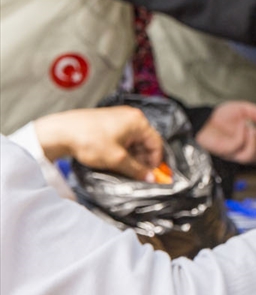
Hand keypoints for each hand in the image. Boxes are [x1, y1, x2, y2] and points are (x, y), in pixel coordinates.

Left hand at [34, 106, 162, 180]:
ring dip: (131, 155)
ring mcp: (118, 117)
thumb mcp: (117, 159)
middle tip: (136, 174)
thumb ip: (137, 169)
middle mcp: (131, 116)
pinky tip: (113, 159)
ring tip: (122, 168)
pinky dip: (121, 149)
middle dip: (142, 159)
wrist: (61, 132)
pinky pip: (122, 137)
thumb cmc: (90, 141)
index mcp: (138, 121)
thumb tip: (150, 178)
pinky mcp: (107, 121)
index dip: (155, 161)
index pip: (156, 143)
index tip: (150, 175)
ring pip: (132, 140)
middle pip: (144, 141)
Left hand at [196, 101, 255, 164]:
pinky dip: (242, 135)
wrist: (203, 119)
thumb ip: (255, 111)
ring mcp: (234, 151)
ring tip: (253, 128)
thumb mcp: (243, 109)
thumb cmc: (220, 116)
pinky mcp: (224, 150)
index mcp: (251, 141)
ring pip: (251, 156)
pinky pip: (237, 146)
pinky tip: (242, 124)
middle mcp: (244, 149)